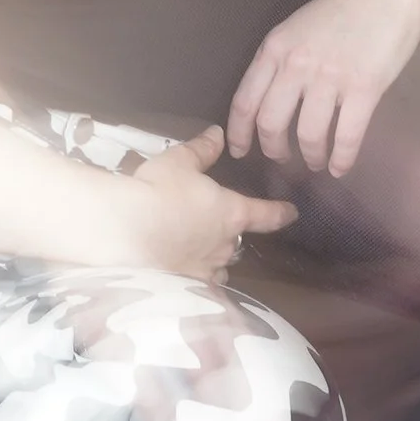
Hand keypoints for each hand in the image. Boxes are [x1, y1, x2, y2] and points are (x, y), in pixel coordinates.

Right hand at [95, 128, 296, 283]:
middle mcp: (227, 243)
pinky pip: (201, 285)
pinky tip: (184, 278)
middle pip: (238, 240)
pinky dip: (197, 279)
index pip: (267, 214)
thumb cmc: (158, 189)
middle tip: (209, 226)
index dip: (280, 213)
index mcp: (232, 212)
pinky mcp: (188, 287)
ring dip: (213, 258)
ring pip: (220, 265)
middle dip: (228, 234)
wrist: (128, 229)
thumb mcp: (178, 161)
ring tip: (196, 253)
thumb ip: (201, 150)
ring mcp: (209, 268)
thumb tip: (218, 133)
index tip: (291, 213)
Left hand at [228, 0, 419, 179]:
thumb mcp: (298, 26)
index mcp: (275, 47)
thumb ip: (282, 58)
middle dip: (274, 150)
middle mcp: (296, 64)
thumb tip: (271, 94)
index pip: (245, 100)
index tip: (240, 151)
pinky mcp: (364, 88)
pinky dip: (342, 157)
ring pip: (308, 134)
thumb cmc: (346, 6)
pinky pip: (346, 135)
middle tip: (283, 161)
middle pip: (271, 123)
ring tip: (317, 162)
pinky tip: (341, 167)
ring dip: (311, 156)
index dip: (239, 132)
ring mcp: (329, 77)